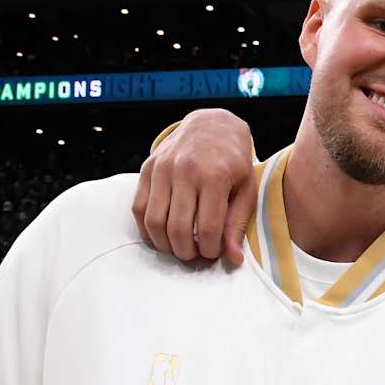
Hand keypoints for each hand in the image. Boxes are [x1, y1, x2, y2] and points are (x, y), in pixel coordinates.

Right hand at [132, 109, 257, 266]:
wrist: (212, 126)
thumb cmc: (234, 161)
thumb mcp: (246, 190)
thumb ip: (238, 224)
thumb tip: (233, 259)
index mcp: (215, 177)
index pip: (208, 229)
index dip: (210, 250)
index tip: (213, 253)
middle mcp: (185, 171)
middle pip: (178, 229)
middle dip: (186, 252)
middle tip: (194, 255)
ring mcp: (163, 168)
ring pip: (154, 221)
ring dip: (164, 244)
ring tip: (177, 247)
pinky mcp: (147, 168)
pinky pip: (138, 206)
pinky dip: (146, 228)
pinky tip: (160, 235)